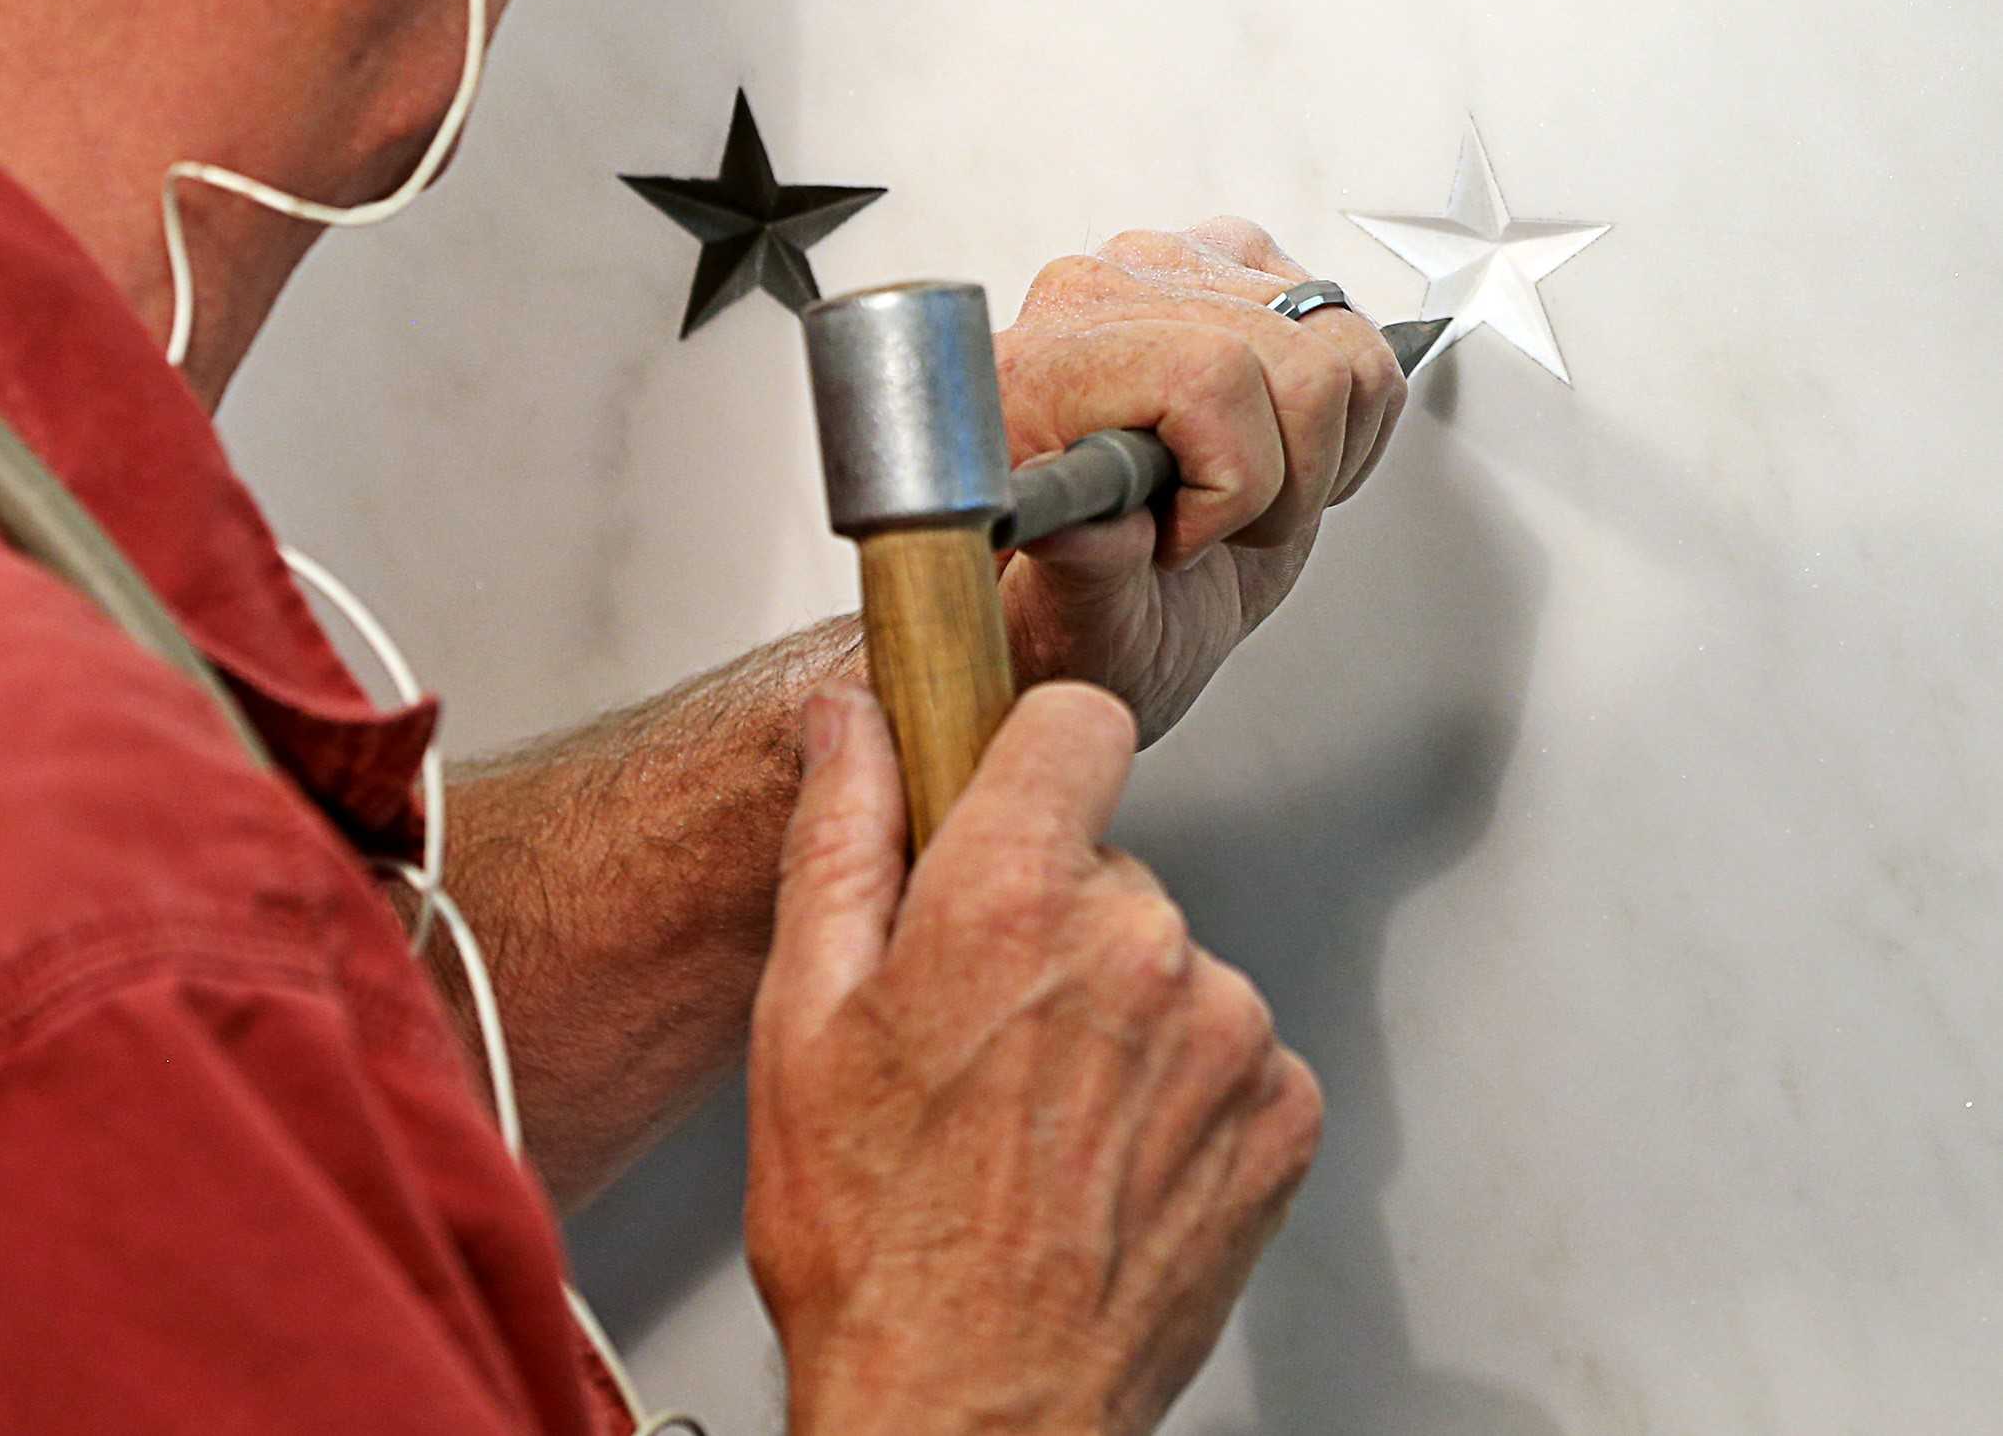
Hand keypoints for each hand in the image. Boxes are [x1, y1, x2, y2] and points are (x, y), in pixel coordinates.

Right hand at [747, 681, 1321, 1435]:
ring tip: (1040, 1117)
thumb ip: (840, 838)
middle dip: (1050, 917)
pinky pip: (1231, 1043)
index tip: (1008, 804)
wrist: (970, 1417)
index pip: (1078, 721)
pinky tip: (1104, 1157)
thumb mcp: (802, 1021)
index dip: (1032, 756)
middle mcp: (1142, 947)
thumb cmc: (874, 1245)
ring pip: (1169, 957)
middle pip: (1110, 859)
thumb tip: (850, 724)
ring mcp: (1229, 1031)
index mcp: (1012, 903)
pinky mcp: (1285, 1109)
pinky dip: (1179, 1084)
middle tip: (982, 1030)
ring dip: (1117, 1010)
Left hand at [995, 216, 1407, 742]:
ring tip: (1247, 499)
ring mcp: (1174, 273)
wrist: (1089, 593)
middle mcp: (1099, 299)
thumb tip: (1074, 521)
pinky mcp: (1236, 273)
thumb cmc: (1062, 610)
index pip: (1208, 375)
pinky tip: (1281, 463)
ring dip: (1320, 453)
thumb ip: (1079, 563)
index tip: (1183, 541)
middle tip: (1219, 532)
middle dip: (1284, 481)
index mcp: (1035, 372)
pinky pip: (1356, 338)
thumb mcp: (1060, 621)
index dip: (1232, 480)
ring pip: (1341, 347)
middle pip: (1296, 364)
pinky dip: (1348, 424)